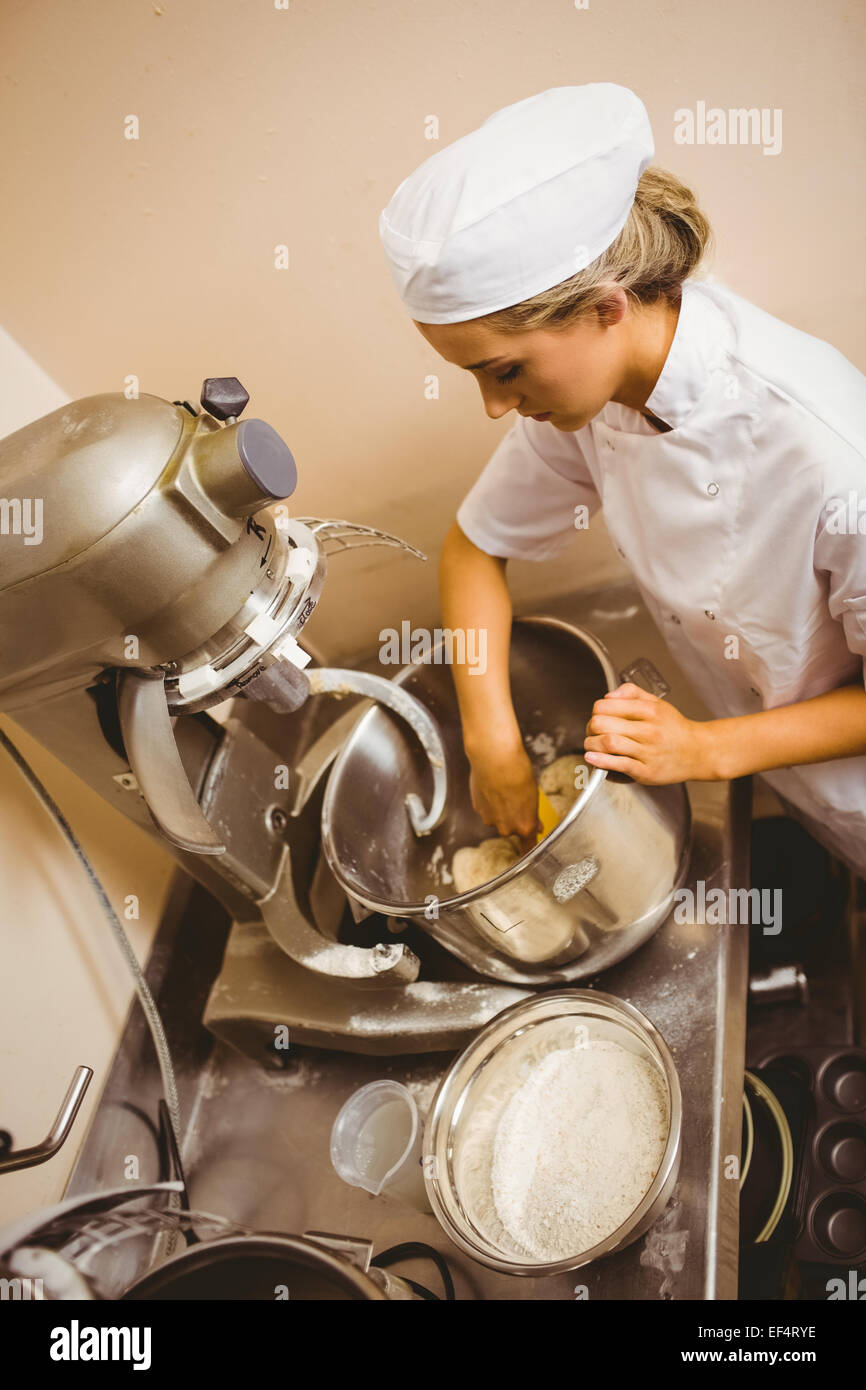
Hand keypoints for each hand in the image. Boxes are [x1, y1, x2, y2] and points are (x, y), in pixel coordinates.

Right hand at [467, 739, 539, 849]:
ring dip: (500, 809)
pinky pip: (486, 810)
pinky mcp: (478, 809)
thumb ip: (532, 815)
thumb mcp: (534, 795)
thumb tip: (536, 825)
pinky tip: (493, 787)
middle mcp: (506, 827)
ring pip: (497, 819)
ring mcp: (490, 819)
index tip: (529, 849)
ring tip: (504, 789)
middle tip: (518, 799)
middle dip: (514, 818)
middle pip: (511, 830)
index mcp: (525, 825)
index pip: (528, 846)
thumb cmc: (518, 773)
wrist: (495, 758)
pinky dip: (489, 802)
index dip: (529, 847)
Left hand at [583, 682, 715, 784]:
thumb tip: (609, 695)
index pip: (605, 706)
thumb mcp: (657, 703)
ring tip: (591, 745)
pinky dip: (600, 761)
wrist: (699, 752)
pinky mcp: (646, 771)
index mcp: (649, 710)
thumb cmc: (675, 729)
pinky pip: (618, 764)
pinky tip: (592, 758)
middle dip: (590, 728)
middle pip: (602, 724)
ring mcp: (647, 752)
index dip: (595, 712)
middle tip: (592, 732)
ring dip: (591, 744)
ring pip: (607, 743)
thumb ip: (632, 693)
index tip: (597, 717)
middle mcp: (648, 730)